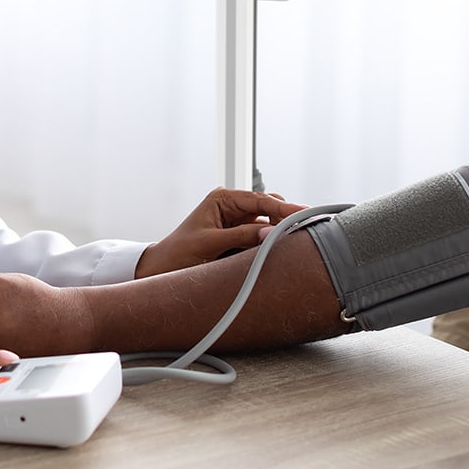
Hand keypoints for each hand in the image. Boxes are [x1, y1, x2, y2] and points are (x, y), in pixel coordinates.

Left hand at [134, 188, 305, 277]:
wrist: (162, 270)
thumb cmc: (178, 252)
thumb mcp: (210, 243)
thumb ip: (241, 236)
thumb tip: (271, 233)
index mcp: (222, 199)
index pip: (260, 200)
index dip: (283, 208)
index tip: (303, 213)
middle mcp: (232, 206)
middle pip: (269, 206)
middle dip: (285, 215)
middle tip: (306, 226)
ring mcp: (237, 221)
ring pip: (268, 221)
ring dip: (280, 228)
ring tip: (298, 236)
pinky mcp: (239, 237)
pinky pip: (262, 235)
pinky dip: (272, 240)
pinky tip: (283, 244)